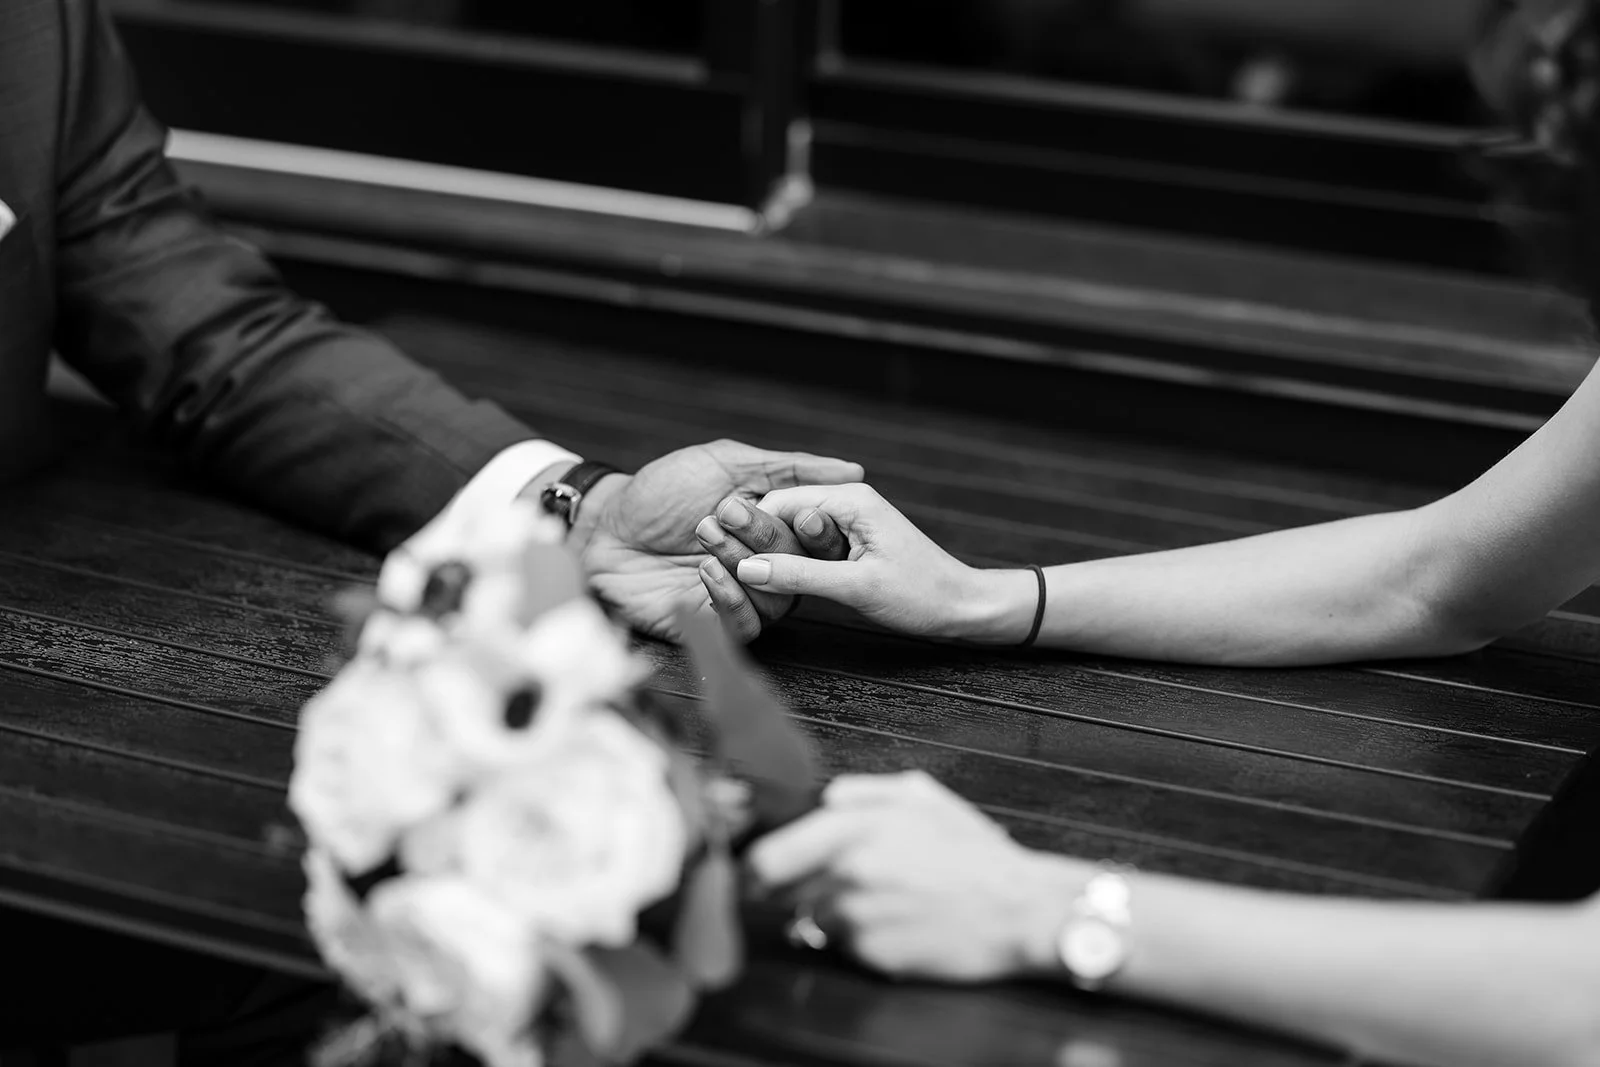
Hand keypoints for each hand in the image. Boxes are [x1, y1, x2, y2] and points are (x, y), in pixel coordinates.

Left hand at [570, 441, 862, 640]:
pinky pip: (746, 624)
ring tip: (704, 536)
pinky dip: (731, 598)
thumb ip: (787, 467)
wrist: (604, 528)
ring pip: (775, 594)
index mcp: (775, 526)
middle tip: (725, 511)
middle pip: (798, 563)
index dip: (813, 523)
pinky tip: (705, 572)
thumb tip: (852, 470)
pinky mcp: (715, 624)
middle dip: (764, 535)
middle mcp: (766, 563)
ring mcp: (742, 595)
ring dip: (742, 562)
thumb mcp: (724, 463)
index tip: (800, 509)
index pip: (816, 533)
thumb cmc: (658, 491)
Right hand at [710, 483, 1033, 641]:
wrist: (964, 608)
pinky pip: (808, 551)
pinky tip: (777, 586)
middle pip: (782, 516)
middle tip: (726, 571)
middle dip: (756, 544)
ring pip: (792, 536)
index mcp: (849, 500)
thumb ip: (799, 575)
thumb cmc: (921, 595)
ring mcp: (849, 523)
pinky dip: (793, 567)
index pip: (779, 503)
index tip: (720, 558)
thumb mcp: (856, 588)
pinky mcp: (851, 545)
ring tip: (748, 581)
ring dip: (774, 558)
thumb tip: (747, 569)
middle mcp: (846, 503)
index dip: (748, 531)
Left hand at [747, 770, 1079, 981]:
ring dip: (832, 915)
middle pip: (780, 893)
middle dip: (789, 889)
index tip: (758, 870)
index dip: (755, 866)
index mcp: (853, 831)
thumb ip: (861, 791)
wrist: (1017, 909)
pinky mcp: (873, 960)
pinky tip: (896, 924)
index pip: (767, 857)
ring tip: (880, 901)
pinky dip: (860, 940)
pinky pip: (845, 949)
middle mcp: (846, 877)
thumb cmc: (973, 853)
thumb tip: (823, 799)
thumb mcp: (921, 797)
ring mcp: (858, 922)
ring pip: (813, 922)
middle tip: (815, 886)